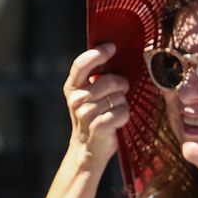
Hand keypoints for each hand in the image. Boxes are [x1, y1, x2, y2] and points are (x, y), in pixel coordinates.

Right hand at [63, 44, 130, 165]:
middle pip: (108, 80)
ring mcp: (85, 114)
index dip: (98, 53)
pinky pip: (122, 112)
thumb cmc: (93, 117)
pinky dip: (124, 116)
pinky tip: (117, 122)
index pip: (82, 64)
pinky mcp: (98, 127)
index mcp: (72, 87)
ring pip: (119, 97)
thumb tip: (115, 53)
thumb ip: (96, 76)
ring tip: (114, 111)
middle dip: (121, 85)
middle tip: (121, 92)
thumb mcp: (89, 95)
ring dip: (122, 104)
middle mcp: (76, 99)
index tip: (112, 47)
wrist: (88, 149)